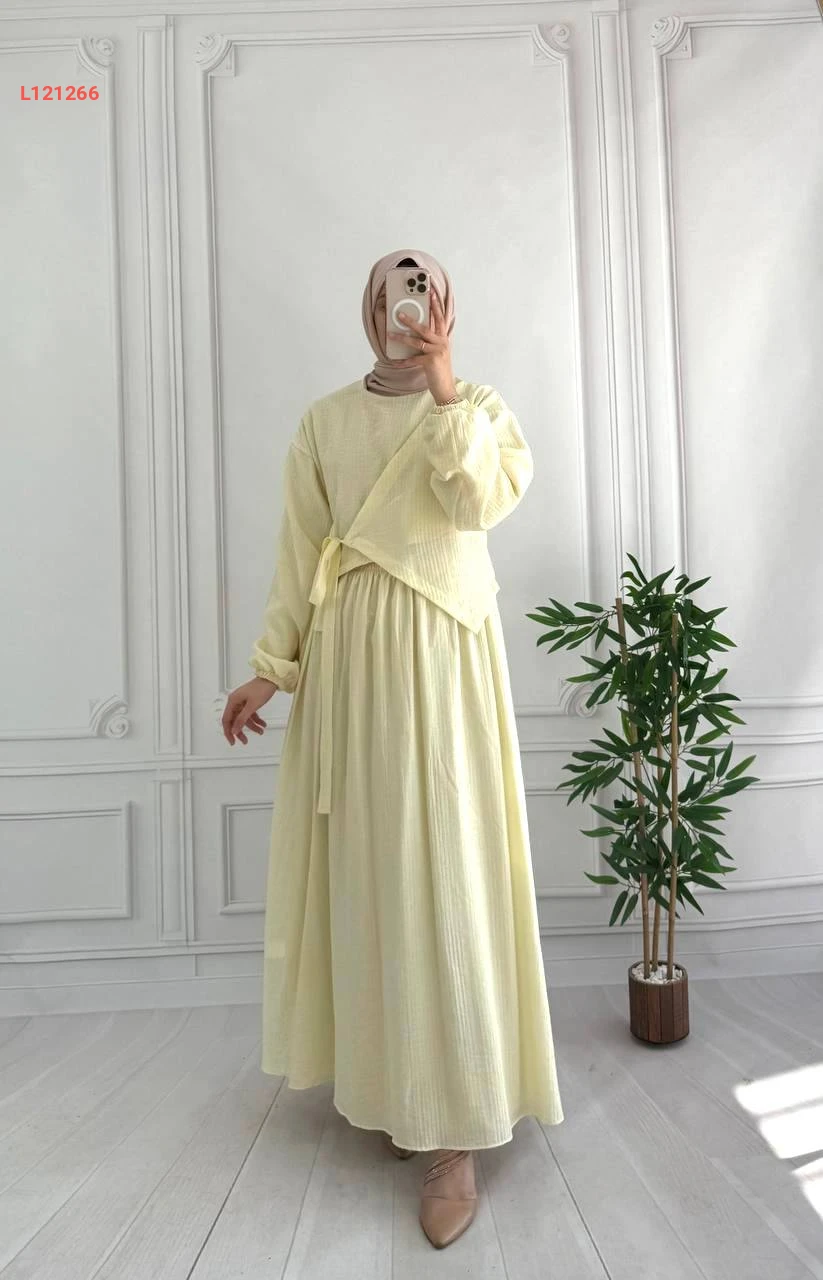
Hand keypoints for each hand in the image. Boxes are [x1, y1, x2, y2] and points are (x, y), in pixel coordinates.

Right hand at [222, 676, 276, 745]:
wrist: (272, 679)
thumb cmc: (261, 688)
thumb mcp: (252, 706)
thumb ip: (242, 719)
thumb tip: (234, 730)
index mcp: (233, 701)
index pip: (227, 720)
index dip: (228, 732)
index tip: (233, 741)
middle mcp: (236, 701)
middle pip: (235, 720)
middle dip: (241, 731)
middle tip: (245, 740)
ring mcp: (243, 702)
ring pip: (244, 718)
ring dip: (252, 726)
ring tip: (260, 731)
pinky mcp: (250, 701)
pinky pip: (250, 714)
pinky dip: (256, 719)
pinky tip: (262, 724)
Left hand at [388, 283, 456, 403]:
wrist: (445, 387)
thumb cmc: (440, 369)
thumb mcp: (439, 352)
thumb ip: (432, 340)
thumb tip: (418, 329)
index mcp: (443, 339)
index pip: (440, 318)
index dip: (436, 305)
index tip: (431, 292)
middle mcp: (441, 343)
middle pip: (426, 327)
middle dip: (412, 320)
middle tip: (399, 313)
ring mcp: (437, 352)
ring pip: (417, 341)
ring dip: (402, 337)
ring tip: (390, 333)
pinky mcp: (430, 362)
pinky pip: (413, 359)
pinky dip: (402, 361)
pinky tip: (393, 361)